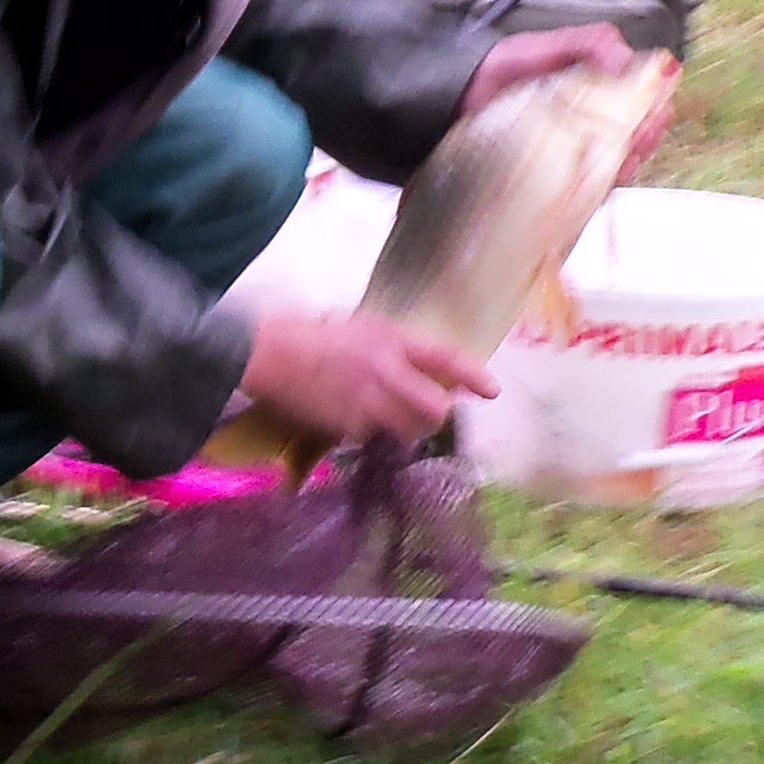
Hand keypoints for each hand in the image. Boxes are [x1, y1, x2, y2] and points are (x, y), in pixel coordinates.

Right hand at [243, 305, 495, 444]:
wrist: (271, 353)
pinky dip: (372, 431)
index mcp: (391, 340)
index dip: (473, 375)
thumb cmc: (315, 335)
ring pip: (409, 429)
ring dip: (408, 426)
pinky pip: (375, 436)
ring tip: (389, 413)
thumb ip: (397, 348)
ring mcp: (368, 402)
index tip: (492, 391)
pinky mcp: (349, 426)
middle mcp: (386, 372)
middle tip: (430, 410)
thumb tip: (429, 370)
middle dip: (438, 413)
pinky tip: (354, 415)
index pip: (445, 358)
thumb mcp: (363, 328)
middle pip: (436, 408)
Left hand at [463, 21, 663, 180]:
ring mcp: (573, 146)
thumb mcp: (546, 47)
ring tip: (631, 154)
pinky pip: (590, 182)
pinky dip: (604, 180)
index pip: (637, 96)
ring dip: (632, 156)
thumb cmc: (499, 69)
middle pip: (633, 129)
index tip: (657, 108)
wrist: (455, 96)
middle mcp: (587, 117)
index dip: (653, 103)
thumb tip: (628, 56)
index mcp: (592, 85)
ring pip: (617, 156)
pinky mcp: (557, 172)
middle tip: (646, 132)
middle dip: (647, 131)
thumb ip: (589, 44)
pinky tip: (609, 174)